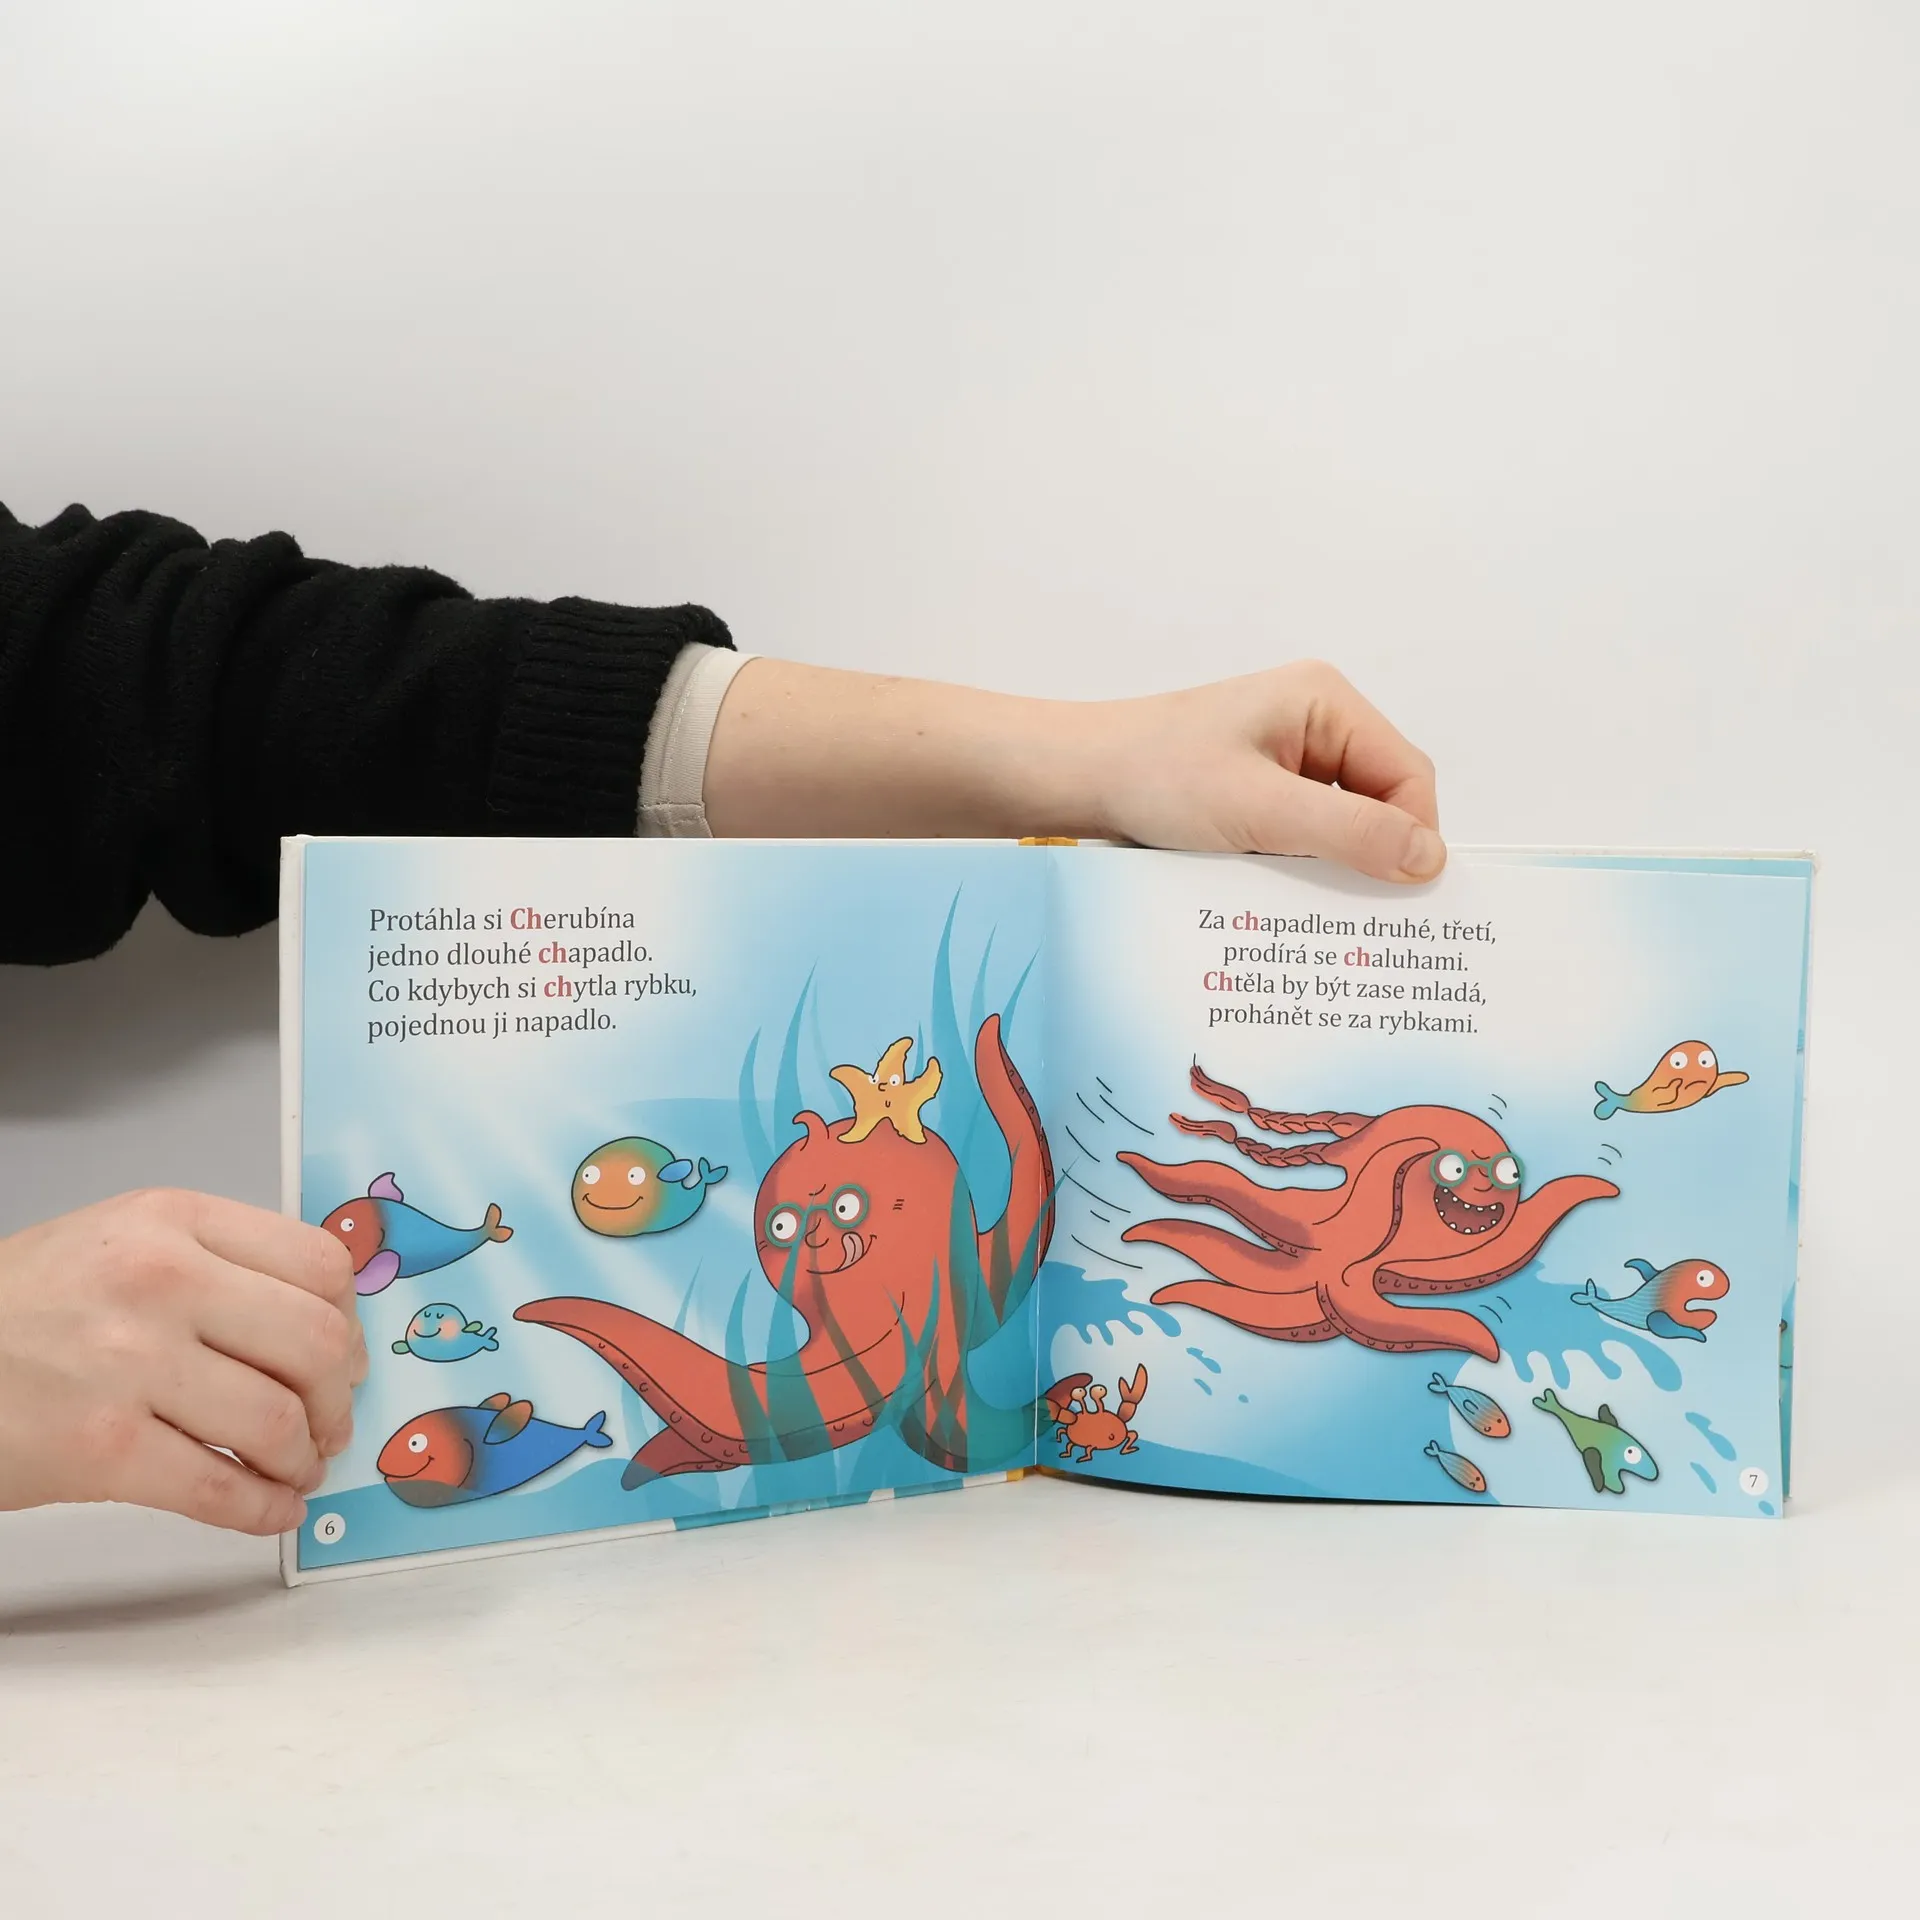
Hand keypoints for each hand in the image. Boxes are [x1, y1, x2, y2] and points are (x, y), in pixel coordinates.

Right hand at [0, 1189, 366, 1534]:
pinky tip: (271, 1510)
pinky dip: (263, 1510)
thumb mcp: (122, 1241)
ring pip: (278, 1423)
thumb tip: (323, 1323)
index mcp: (174, 1222)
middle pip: (316, 1344)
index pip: (319, 1264)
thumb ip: (218, 1263)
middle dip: (338, 1399)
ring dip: (304, 1460)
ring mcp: (131, 1365)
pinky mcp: (102, 1450)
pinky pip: (221, 1489)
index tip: (345, 1354)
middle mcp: (161, 1282)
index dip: (349, 1321)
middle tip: (330, 1424)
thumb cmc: (22, 1306)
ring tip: (297, 1469)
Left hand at [1077, 661, 1443, 881]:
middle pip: (1380, 801)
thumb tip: (1430, 861)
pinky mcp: (1257, 792)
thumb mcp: (1259, 809)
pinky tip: (1283, 899)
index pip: (1407, 775)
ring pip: (1341, 825)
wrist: (1074, 781)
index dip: (1413, 837)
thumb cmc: (1155, 776)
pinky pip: (1303, 835)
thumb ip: (1348, 832)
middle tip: (1365, 921)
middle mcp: (1314, 723)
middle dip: (1373, 856)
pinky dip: (1300, 867)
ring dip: (1332, 867)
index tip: (1400, 900)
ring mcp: (1284, 758)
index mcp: (1325, 702)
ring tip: (1319, 915)